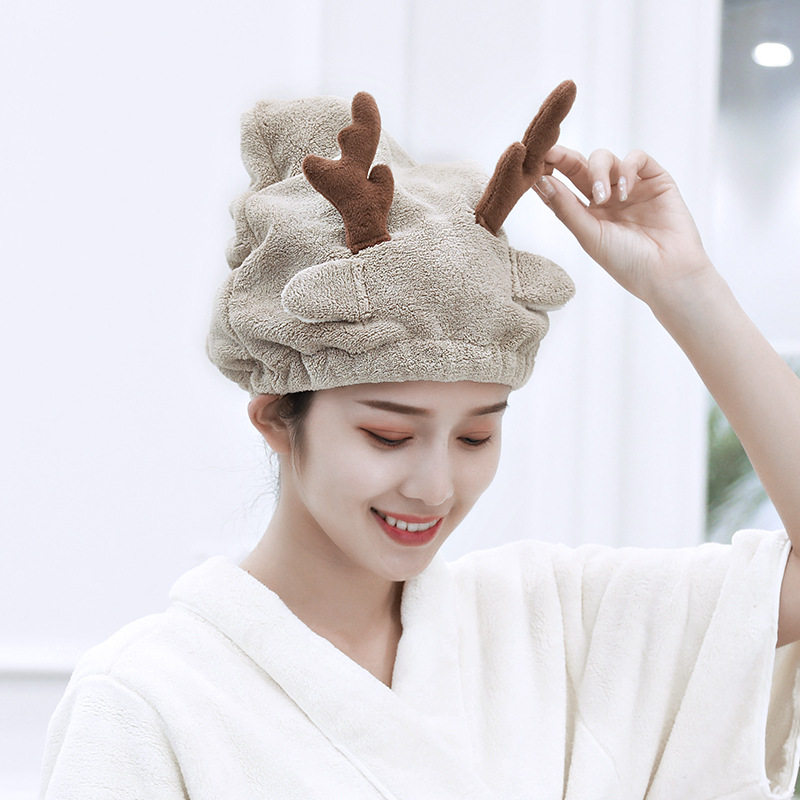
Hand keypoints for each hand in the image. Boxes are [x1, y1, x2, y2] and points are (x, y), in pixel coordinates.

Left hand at [536, 145, 714, 306]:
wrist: (668, 273)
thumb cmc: (626, 262)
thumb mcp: (589, 236)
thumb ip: (565, 208)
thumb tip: (540, 182)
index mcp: (586, 213)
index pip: (561, 187)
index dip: (547, 173)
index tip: (533, 163)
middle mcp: (606, 197)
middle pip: (579, 167)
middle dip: (564, 159)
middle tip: (551, 154)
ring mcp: (629, 187)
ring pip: (605, 158)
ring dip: (599, 171)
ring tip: (603, 198)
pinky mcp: (655, 179)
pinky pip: (637, 158)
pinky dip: (627, 168)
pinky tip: (625, 191)